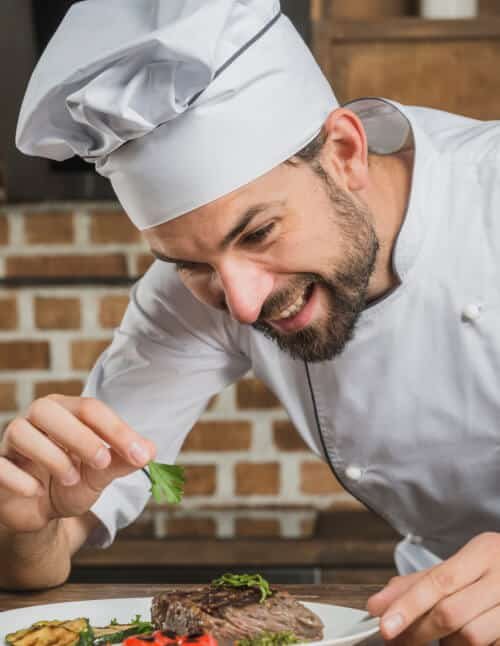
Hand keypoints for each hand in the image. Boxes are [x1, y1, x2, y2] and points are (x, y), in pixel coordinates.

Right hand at [0, 395, 155, 533]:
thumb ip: (123, 460)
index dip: (116, 430)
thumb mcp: (101, 473)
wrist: (42, 512)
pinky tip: (36, 491)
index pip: (90, 408)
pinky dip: (17, 477)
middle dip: (79, 435)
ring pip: (20, 431)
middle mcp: (36, 419)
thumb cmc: (72, 481)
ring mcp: (12, 442)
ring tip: (71, 479)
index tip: (141, 455)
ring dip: (51, 456)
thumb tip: (151, 450)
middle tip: (102, 461)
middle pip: (49, 409)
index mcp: (66, 411)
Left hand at [367, 532, 499, 644]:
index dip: (408, 605)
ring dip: (447, 644)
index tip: (384, 625)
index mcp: (483, 552)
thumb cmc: (492, 568)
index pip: (438, 581)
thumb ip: (417, 582)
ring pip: (470, 637)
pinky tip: (464, 640)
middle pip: (450, 612)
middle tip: (397, 640)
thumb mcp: (458, 564)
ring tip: (441, 637)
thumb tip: (377, 604)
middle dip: (418, 631)